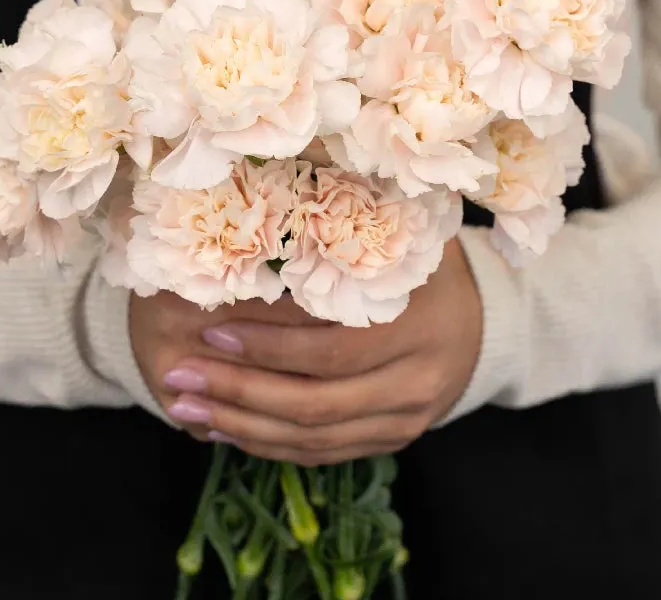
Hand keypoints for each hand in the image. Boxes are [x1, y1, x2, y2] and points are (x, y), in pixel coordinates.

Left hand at [160, 239, 482, 464]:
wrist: (483, 320)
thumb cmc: (422, 262)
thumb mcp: (397, 236)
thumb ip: (344, 229)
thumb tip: (257, 207)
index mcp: (416, 324)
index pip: (330, 349)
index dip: (267, 346)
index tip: (209, 330)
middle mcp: (415, 381)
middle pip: (316, 403)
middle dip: (238, 393)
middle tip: (177, 378)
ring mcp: (406, 418)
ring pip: (314, 438)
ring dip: (242, 426)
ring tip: (185, 407)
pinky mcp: (392, 439)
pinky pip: (324, 453)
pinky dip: (269, 444)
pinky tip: (224, 428)